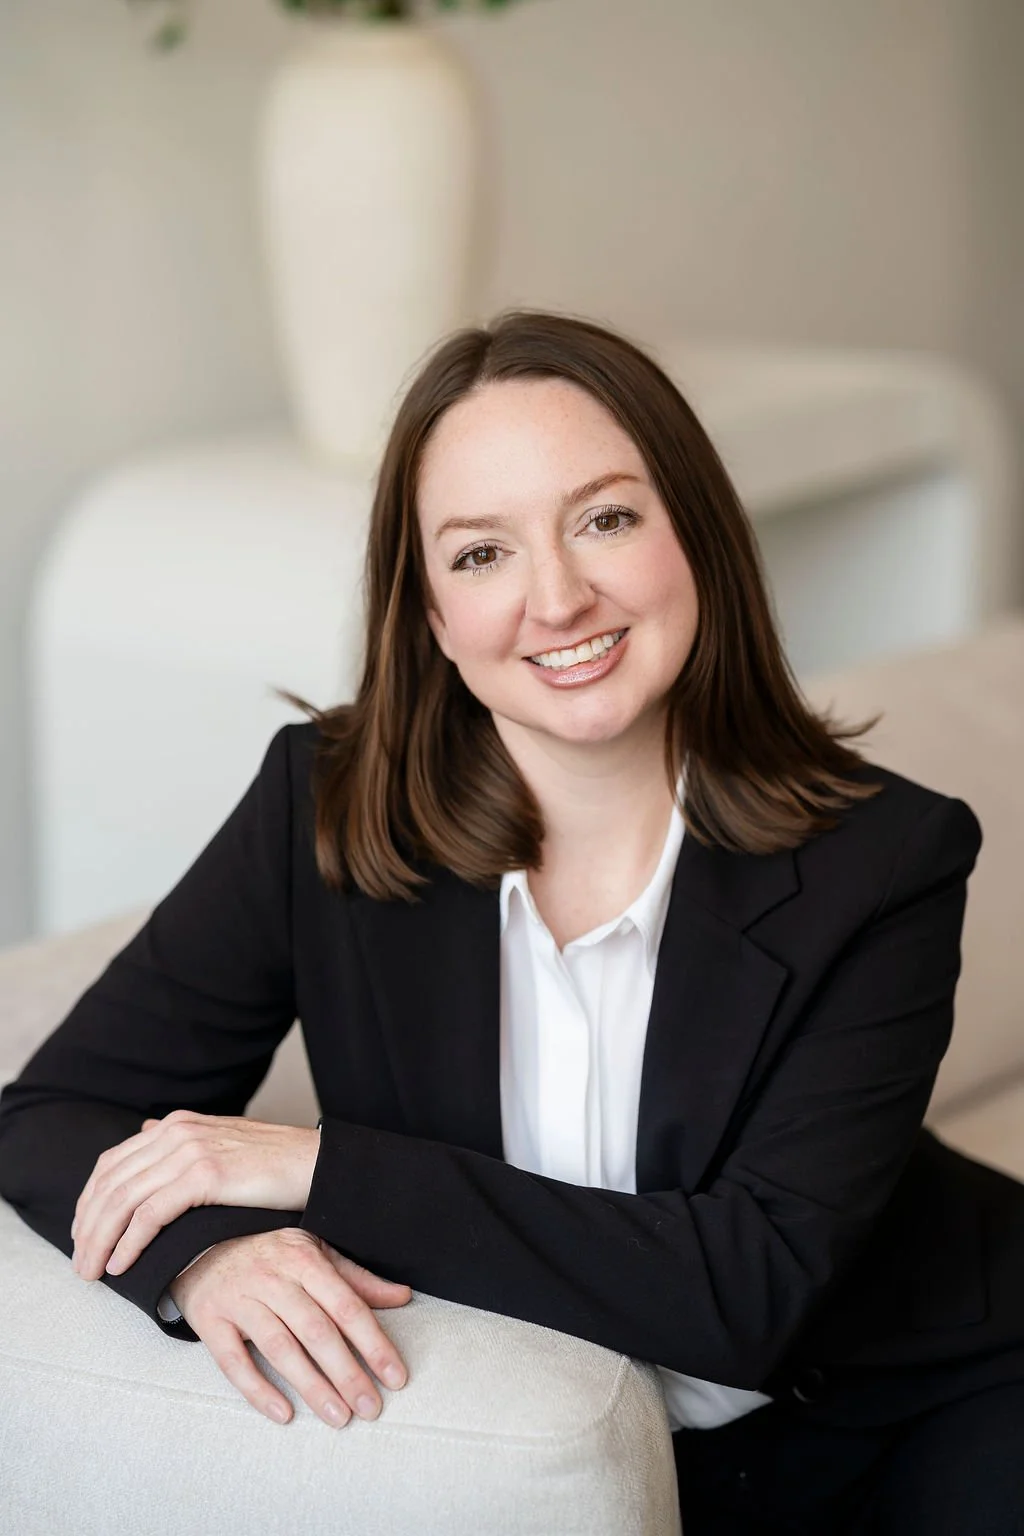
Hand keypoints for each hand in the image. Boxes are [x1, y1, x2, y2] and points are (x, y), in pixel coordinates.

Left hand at [70, 1110, 319, 1280]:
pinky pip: (150, 1214)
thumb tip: (144, 1134)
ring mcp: (190, 1150)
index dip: (89, 1202)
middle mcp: (176, 1131)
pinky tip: (121, 1264)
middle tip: (80, 1265)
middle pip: (110, 1183)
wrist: (317, 1165)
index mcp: (176, 1125)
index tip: (82, 1236)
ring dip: (100, 1241)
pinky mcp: (205, 1175)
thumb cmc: (273, 1165)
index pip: (112, 1163)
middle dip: (87, 1228)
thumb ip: (180, 1144)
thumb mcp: (219, 1145)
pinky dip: (129, 1242)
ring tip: (92, 1272)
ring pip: (123, 1201)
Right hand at [168, 1227, 411, 1426]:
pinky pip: (234, 1362)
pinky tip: (284, 1414)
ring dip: (312, 1387)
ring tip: (339, 1417)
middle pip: (317, 1331)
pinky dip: (258, 1390)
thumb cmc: (270, 1256)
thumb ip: (356, 1279)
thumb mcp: (314, 1254)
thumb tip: (403, 1296)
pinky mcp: (210, 1321)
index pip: (347, 1306)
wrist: (200, 1244)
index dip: (374, 1343)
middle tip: (371, 1408)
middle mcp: (273, 1279)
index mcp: (304, 1260)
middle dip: (348, 1373)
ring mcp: (240, 1300)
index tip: (395, 1377)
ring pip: (281, 1348)